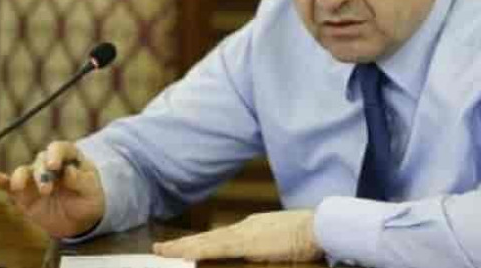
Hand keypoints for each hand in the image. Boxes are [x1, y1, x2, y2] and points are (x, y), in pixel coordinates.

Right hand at [0, 140, 104, 237]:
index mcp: (70, 158)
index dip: (56, 154)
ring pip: (24, 171)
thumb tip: (69, 172)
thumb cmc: (88, 201)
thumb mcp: (91, 192)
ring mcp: (35, 178)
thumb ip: (81, 181)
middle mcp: (50, 164)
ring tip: (20, 188)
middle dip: (42, 173)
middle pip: (41, 160)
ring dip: (21, 178)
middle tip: (47, 190)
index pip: (60, 148)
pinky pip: (8, 184)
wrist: (78, 221)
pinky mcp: (23, 194)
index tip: (54, 166)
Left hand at [153, 210, 322, 262]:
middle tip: (161, 248)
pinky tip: (179, 252)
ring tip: (162, 250)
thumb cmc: (310, 236)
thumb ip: (271, 248)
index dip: (202, 242)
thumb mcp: (284, 243)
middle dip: (186, 244)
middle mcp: (246, 227)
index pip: (223, 236)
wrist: (320, 227)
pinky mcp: (246, 243)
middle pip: (210, 237)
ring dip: (184, 246)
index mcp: (255, 228)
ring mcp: (245, 233)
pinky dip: (194, 249)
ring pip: (206, 241)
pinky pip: (213, 247)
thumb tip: (266, 252)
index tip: (187, 246)